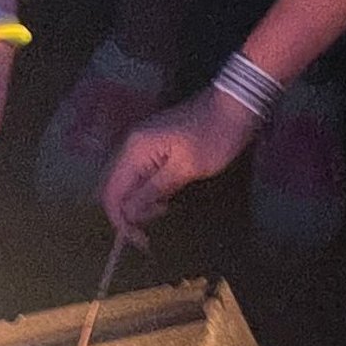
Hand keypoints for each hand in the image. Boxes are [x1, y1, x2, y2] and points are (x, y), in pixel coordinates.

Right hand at [101, 85, 253, 238]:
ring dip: (136, 203)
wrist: (234, 104)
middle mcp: (130, 146)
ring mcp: (141, 144)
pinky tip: (162, 199)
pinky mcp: (153, 145)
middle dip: (126, 214)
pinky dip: (144, 191)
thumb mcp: (187, 167)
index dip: (121, 221)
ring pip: (124, 182)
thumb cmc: (214, 136)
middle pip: (112, 187)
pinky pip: (138, 173)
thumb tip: (129, 213)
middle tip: (150, 230)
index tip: (141, 241)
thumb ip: (154, 190)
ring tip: (161, 213)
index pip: (111, 192)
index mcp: (135, 150)